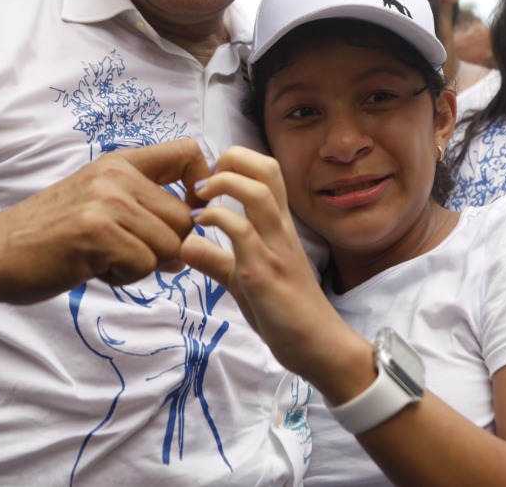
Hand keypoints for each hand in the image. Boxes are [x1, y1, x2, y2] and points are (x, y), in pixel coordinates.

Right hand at [0, 137, 212, 306]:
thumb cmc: (48, 236)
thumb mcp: (97, 203)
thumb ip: (143, 209)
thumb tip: (191, 239)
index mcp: (119, 162)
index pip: (187, 152)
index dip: (200, 185)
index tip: (184, 213)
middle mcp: (116, 175)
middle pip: (184, 218)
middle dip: (163, 248)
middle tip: (121, 252)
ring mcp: (106, 202)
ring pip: (169, 245)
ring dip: (141, 265)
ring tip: (102, 258)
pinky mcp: (97, 232)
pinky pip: (145, 264)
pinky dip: (124, 277)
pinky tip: (93, 267)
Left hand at [180, 146, 364, 391]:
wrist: (319, 346)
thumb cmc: (286, 313)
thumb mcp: (243, 280)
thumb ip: (217, 261)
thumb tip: (186, 244)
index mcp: (280, 227)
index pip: (268, 173)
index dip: (238, 162)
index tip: (211, 176)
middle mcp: (281, 230)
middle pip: (266, 169)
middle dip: (232, 159)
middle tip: (204, 177)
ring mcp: (274, 249)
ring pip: (258, 193)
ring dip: (223, 184)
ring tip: (198, 195)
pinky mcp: (264, 273)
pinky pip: (241, 233)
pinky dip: (215, 220)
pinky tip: (198, 227)